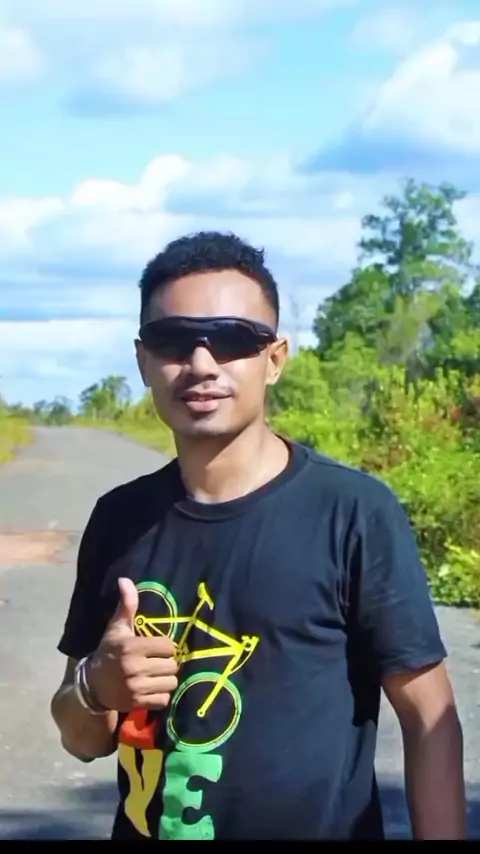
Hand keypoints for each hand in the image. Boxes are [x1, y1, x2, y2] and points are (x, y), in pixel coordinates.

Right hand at [86, 577, 177, 711]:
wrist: (92, 685)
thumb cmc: (109, 652)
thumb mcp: (116, 628)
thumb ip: (126, 605)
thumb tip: (125, 580)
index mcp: (132, 647)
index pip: (168, 646)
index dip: (165, 647)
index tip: (156, 648)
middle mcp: (135, 668)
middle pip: (172, 665)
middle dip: (167, 664)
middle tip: (157, 663)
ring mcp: (136, 688)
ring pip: (171, 683)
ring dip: (166, 680)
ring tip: (156, 676)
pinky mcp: (137, 703)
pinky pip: (164, 700)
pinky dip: (161, 696)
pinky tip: (151, 689)